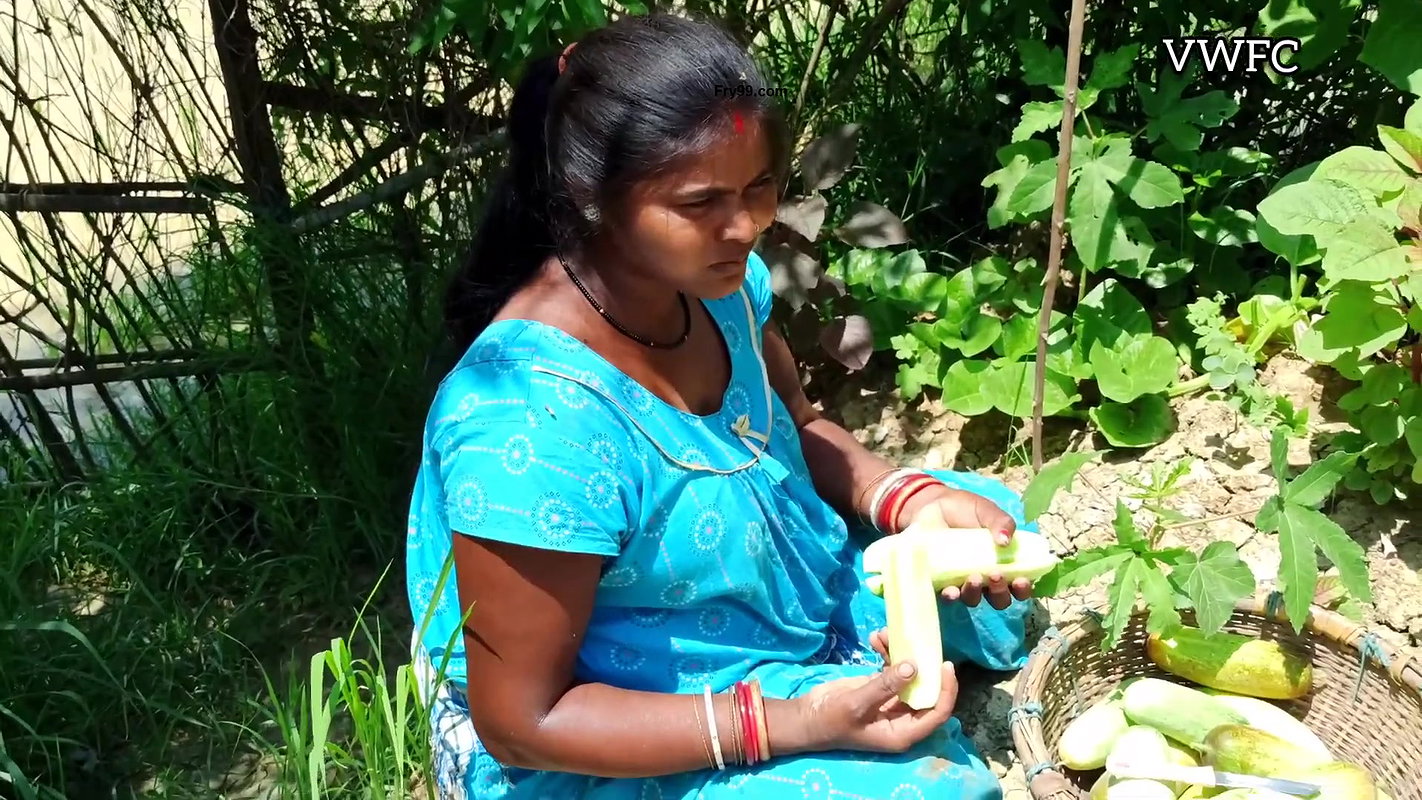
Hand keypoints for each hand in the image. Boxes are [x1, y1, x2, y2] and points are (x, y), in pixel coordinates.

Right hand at [793, 642, 958, 754]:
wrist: (806, 717)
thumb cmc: (830, 720)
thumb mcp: (857, 704)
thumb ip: (885, 686)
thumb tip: (914, 667)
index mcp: (903, 732)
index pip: (937, 712)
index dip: (946, 691)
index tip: (944, 665)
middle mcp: (902, 718)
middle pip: (927, 691)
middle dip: (923, 664)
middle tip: (918, 640)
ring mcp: (891, 702)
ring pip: (909, 675)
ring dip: (901, 653)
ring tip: (885, 633)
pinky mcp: (879, 688)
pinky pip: (892, 669)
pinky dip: (887, 653)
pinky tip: (876, 638)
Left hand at [896, 485, 1033, 609]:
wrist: (932, 505)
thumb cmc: (965, 510)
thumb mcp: (987, 511)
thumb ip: (1001, 522)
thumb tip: (1006, 540)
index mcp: (1003, 563)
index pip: (1018, 585)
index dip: (1023, 588)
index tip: (1021, 580)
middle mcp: (985, 578)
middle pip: (998, 598)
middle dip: (1000, 592)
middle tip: (996, 575)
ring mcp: (962, 582)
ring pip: (973, 599)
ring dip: (976, 593)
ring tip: (973, 577)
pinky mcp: (940, 582)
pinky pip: (947, 596)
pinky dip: (951, 596)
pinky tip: (952, 590)